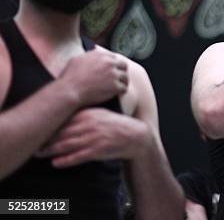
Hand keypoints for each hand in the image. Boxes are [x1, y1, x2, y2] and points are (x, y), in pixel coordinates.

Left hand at [37, 108, 152, 166]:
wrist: (135, 136)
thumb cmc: (115, 125)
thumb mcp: (100, 114)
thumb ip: (83, 114)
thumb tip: (64, 113)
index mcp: (89, 114)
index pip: (65, 119)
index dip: (50, 125)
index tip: (38, 129)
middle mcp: (90, 125)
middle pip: (62, 132)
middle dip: (46, 139)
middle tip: (34, 143)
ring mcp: (94, 138)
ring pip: (67, 144)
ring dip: (51, 150)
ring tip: (39, 154)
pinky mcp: (98, 150)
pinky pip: (78, 156)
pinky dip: (66, 160)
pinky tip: (56, 163)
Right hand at [57, 50, 127, 105]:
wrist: (69, 91)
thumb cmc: (69, 77)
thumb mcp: (77, 59)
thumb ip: (89, 55)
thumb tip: (95, 52)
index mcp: (101, 55)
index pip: (114, 57)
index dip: (114, 64)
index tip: (113, 70)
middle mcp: (109, 63)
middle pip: (124, 65)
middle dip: (122, 71)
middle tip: (120, 78)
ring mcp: (113, 75)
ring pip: (125, 77)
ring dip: (123, 82)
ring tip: (119, 86)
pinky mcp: (115, 86)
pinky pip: (124, 88)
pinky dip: (121, 91)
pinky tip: (118, 93)